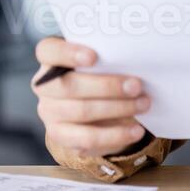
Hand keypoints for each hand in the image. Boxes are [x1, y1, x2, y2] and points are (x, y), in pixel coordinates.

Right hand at [33, 37, 150, 156]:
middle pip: (68, 86)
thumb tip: (137, 62)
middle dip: (107, 86)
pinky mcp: (61, 136)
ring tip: (143, 104)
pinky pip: (87, 139)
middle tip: (136, 86)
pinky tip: (135, 131)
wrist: (98, 110)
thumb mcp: (105, 63)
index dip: (68, 53)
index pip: (48, 51)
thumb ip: (111, 59)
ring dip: (117, 109)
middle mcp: (45, 87)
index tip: (94, 57)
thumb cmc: (103, 75)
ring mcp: (50, 113)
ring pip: (81, 111)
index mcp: (51, 60)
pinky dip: (115, 135)